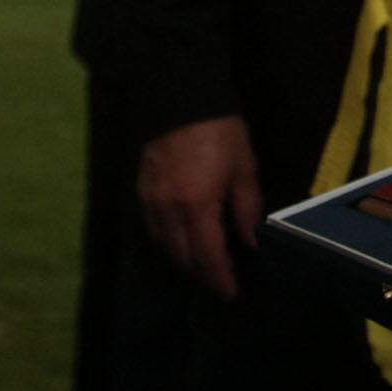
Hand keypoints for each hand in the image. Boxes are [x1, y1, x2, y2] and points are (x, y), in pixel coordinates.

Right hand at [139, 116, 263, 298]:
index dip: (220, 278)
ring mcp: (150, 202)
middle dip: (203, 273)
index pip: (207, 255)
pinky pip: (155, 230)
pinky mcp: (141, 192)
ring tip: (206, 263)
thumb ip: (246, 209)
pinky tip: (184, 240)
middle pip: (183, 256)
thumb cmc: (221, 131)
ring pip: (166, 246)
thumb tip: (250, 243)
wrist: (180, 98)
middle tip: (222, 280)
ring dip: (186, 259)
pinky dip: (170, 242)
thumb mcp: (244, 168)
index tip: (231, 293)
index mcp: (196, 206)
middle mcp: (168, 211)